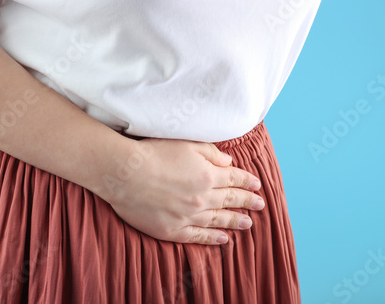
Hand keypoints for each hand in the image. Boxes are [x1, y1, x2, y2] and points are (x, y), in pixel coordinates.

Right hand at [97, 138, 264, 244]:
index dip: (247, 181)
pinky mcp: (173, 230)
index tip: (257, 184)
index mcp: (207, 175)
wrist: (124, 173)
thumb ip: (211, 153)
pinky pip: (198, 237)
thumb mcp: (186, 144)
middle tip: (260, 205)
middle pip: (230, 200)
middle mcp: (202, 198)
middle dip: (247, 201)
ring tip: (248, 223)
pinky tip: (223, 239)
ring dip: (235, 221)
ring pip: (218, 220)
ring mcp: (188, 216)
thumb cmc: (153, 153)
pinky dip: (213, 239)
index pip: (234, 178)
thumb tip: (228, 162)